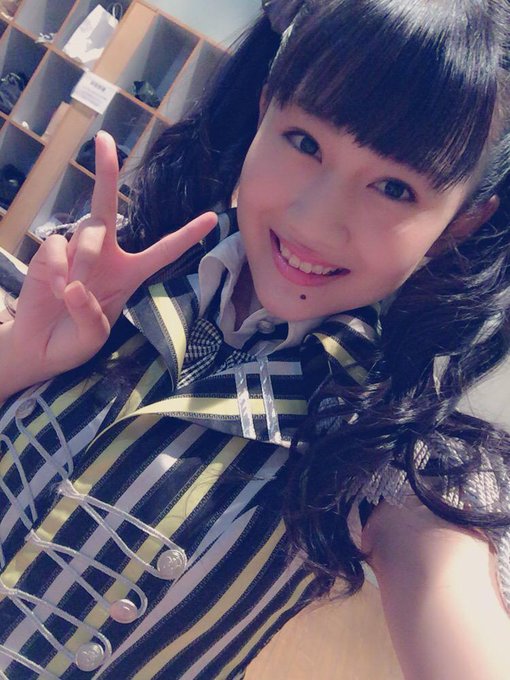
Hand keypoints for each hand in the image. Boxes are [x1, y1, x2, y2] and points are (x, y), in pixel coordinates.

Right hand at [6, 131, 216, 388]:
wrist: (40, 349)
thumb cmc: (75, 341)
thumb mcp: (94, 335)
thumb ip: (90, 314)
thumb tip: (73, 286)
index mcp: (129, 273)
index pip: (163, 250)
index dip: (187, 234)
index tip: (213, 217)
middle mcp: (104, 253)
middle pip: (107, 204)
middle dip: (106, 170)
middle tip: (105, 138)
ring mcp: (75, 250)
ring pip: (89, 233)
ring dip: (83, 263)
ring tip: (70, 294)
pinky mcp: (50, 253)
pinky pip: (58, 248)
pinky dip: (59, 270)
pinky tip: (55, 290)